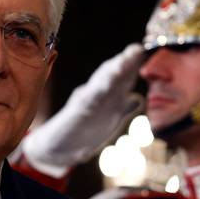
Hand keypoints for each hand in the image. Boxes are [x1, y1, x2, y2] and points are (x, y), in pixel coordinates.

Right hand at [19, 43, 144, 176]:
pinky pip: (85, 103)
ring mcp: (84, 103)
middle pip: (111, 75)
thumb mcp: (106, 119)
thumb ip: (122, 108)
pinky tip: (102, 87)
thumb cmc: (83, 132)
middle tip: (136, 49)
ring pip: (99, 85)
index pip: (121, 78)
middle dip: (124, 62)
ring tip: (122, 62)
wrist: (57, 149)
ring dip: (110, 73)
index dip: (132, 65)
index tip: (142, 50)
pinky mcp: (75, 114)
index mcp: (106, 96)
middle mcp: (95, 95)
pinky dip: (94, 94)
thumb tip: (137, 98)